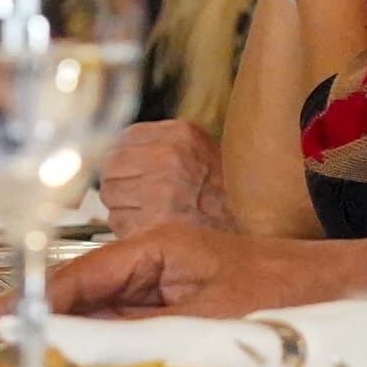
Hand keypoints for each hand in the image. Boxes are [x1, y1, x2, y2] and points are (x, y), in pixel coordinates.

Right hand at [39, 222, 366, 319]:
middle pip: (74, 294)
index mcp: (156, 247)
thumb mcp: (208, 321)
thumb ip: (140, 334)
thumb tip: (75, 348)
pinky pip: (119, 327)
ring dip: (51, 336)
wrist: (335, 291)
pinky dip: (87, 346)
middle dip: (25, 319)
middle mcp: (149, 261)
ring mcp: (158, 284)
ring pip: (92, 313)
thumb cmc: (282, 297)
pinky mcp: (169, 306)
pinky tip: (53, 365)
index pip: (76, 277)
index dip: (27, 303)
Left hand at [100, 119, 227, 233]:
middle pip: (111, 167)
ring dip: (124, 208)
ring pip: (111, 196)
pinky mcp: (153, 222)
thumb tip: (118, 154)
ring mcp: (159, 189)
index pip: (124, 139)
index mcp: (182, 134)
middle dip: (121, 184)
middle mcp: (168, 156)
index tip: (133, 172)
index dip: (126, 160)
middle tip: (142, 198)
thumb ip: (165, 148)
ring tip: (153, 214)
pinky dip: (130, 229)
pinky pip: (118, 222)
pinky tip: (155, 229)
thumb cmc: (230, 198)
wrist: (256, 231)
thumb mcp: (204, 154)